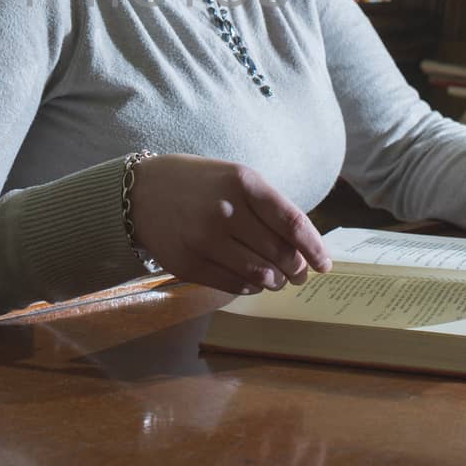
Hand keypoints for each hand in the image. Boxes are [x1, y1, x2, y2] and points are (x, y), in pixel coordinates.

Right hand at [128, 154, 330, 293]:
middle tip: (300, 275)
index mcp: (243, 182)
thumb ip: (267, 206)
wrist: (140, 193)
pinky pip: (233, 284)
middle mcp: (225, 211)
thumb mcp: (234, 177)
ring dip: (275, 282)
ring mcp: (205, 239)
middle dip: (297, 269)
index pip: (292, 223)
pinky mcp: (190, 263)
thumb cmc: (197, 184)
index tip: (324, 264)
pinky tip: (251, 281)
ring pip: (259, 274)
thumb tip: (303, 245)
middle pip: (280, 253)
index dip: (314, 248)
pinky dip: (250, 287)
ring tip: (276, 280)